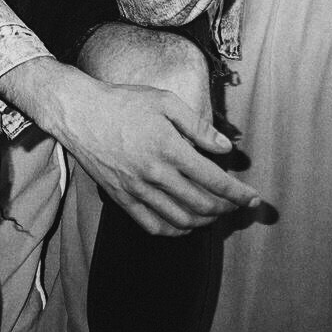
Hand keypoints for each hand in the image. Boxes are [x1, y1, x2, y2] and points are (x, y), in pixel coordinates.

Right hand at [45, 73, 258, 234]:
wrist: (78, 112)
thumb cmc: (122, 102)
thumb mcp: (164, 101)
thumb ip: (199, 126)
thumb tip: (226, 148)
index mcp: (170, 148)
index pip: (215, 181)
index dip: (239, 194)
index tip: (254, 199)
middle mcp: (155, 173)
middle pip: (202, 204)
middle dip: (226, 209)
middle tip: (234, 205)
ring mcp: (136, 188)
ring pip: (181, 219)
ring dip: (204, 221)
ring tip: (213, 214)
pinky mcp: (121, 197)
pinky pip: (152, 225)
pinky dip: (174, 231)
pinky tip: (184, 224)